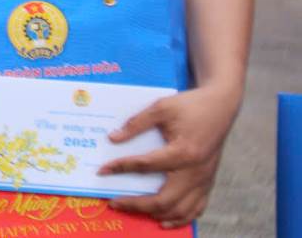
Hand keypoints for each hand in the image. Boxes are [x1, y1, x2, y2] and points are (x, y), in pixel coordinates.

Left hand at [99, 84, 240, 228]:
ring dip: (156, 214)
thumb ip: (136, 124)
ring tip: (133, 210)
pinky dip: (180, 218)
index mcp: (183, 153)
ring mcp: (204, 180)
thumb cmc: (191, 106)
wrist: (221, 106)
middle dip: (136, 205)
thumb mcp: (161, 108)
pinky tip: (165, 219)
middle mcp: (195, 172)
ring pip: (181, 210)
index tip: (103, 170)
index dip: (121, 168)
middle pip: (164, 200)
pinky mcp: (208, 182)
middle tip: (114, 203)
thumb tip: (113, 138)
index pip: (146, 166)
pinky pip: (197, 209)